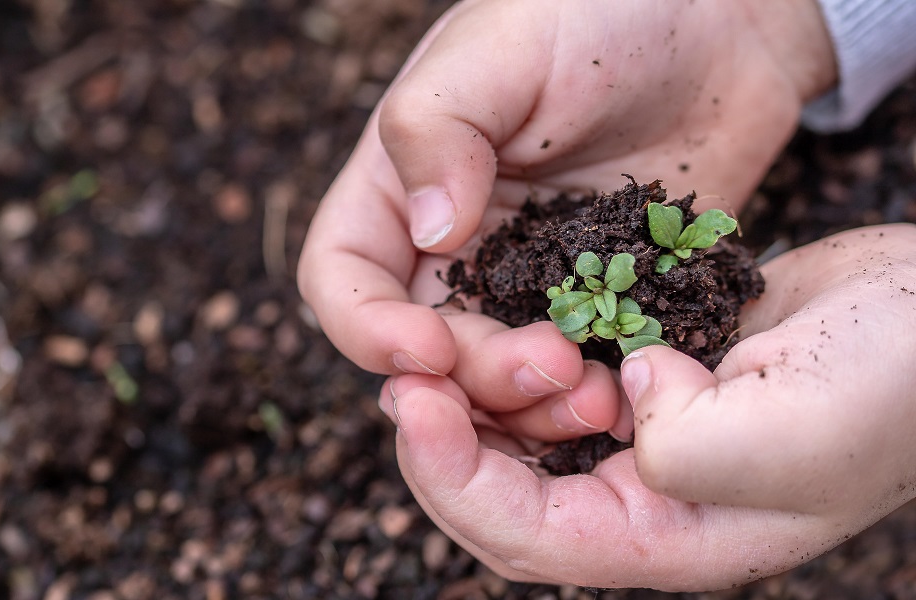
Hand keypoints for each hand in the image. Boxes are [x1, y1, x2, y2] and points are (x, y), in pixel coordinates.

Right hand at [298, 0, 835, 428]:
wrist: (722, 19)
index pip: (343, 278)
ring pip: (499, 375)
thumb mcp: (503, 47)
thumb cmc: (601, 10)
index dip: (366, 329)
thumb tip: (428, 234)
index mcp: (404, 185)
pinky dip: (593, 393)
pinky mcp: (600, 297)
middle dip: (472, 376)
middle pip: (426, 347)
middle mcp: (456, 243)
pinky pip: (580, 365)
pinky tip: (630, 391)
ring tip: (594, 395)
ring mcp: (529, 277)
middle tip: (548, 367)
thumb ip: (438, 128)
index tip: (427, 349)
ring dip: (532, 403)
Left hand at [381, 225, 915, 590]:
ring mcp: (645, 438)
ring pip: (524, 440)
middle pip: (507, 495)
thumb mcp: (789, 433)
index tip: (412, 405)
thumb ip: (687, 444)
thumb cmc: (888, 387)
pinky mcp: (649, 379)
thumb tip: (624, 395)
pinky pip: (560, 383)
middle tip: (402, 378)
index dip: (456, 479)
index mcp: (671, 538)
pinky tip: (498, 327)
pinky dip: (521, 362)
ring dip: (477, 401)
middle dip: (444, 444)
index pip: (528, 536)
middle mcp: (647, 499)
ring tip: (435, 351)